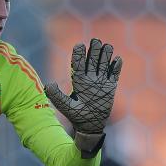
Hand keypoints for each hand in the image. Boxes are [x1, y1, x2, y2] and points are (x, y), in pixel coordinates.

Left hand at [44, 39, 122, 157]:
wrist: (90, 125)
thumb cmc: (76, 115)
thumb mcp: (65, 106)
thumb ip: (56, 95)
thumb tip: (49, 84)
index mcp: (78, 80)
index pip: (78, 64)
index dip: (78, 55)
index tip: (79, 45)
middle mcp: (89, 78)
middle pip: (92, 61)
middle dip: (94, 50)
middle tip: (95, 40)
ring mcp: (101, 81)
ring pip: (103, 64)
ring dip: (105, 55)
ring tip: (107, 46)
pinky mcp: (111, 86)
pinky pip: (114, 74)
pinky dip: (116, 67)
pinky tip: (117, 59)